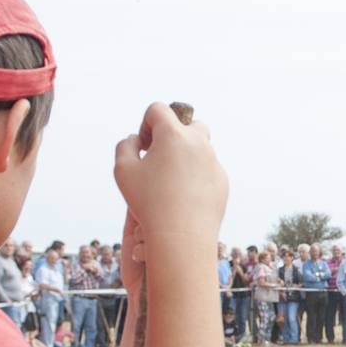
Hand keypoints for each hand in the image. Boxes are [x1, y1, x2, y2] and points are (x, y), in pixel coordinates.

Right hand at [112, 102, 227, 248]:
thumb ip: (125, 146)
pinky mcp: (222, 181)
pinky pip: (209, 170)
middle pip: (189, 123)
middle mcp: (198, 143)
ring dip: (186, 155)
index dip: (146, 125)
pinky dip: (197, 176)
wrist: (181, 236)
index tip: (143, 147)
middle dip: (174, 134)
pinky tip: (185, 196)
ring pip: (201, 147)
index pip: (158, 110)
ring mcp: (214, 162)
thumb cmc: (148, 202)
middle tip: (162, 157)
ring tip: (172, 177)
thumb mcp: (123, 171)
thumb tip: (136, 139)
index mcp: (173, 134)